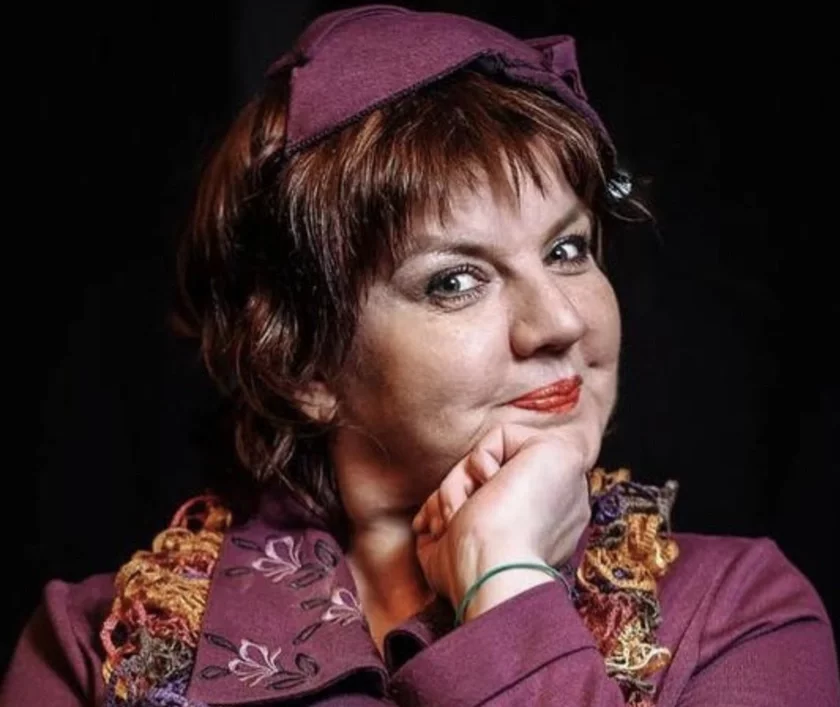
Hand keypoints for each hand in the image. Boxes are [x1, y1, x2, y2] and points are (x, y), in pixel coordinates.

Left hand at [412, 423, 592, 614]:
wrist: (492, 570)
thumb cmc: (470, 573)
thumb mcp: (450, 554)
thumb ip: (448, 532)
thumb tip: (425, 527)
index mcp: (543, 534)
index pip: (494, 500)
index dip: (456, 505)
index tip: (435, 529)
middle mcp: (559, 507)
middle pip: (489, 477)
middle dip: (454, 491)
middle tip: (441, 521)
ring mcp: (563, 480)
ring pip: (491, 457)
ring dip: (458, 482)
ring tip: (456, 512)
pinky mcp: (559, 452)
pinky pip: (502, 435)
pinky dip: (479, 461)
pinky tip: (489, 490)